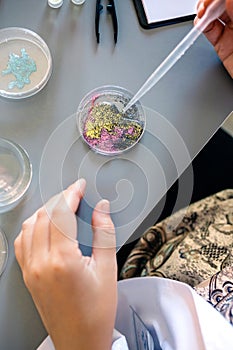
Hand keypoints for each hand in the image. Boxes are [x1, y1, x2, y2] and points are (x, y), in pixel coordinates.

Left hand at [14, 179, 116, 349]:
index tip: (80, 186)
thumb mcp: (107, 269)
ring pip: (30, 225)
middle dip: (60, 198)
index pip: (62, 213)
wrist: (80, 340)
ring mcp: (31, 269)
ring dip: (46, 210)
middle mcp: (41, 263)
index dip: (72, 194)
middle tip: (75, 194)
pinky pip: (23, 241)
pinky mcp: (28, 275)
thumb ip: (105, 233)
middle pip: (45, 215)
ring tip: (62, 207)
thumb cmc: (96, 312)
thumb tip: (101, 208)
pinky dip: (33, 226)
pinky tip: (45, 225)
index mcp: (63, 260)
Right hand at [195, 0, 232, 76]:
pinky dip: (201, 24)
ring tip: (203, 13)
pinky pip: (208, 29)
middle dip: (211, 1)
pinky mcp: (221, 43)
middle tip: (208, 4)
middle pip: (221, 3)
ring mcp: (231, 30)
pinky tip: (201, 23)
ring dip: (204, 10)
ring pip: (213, 13)